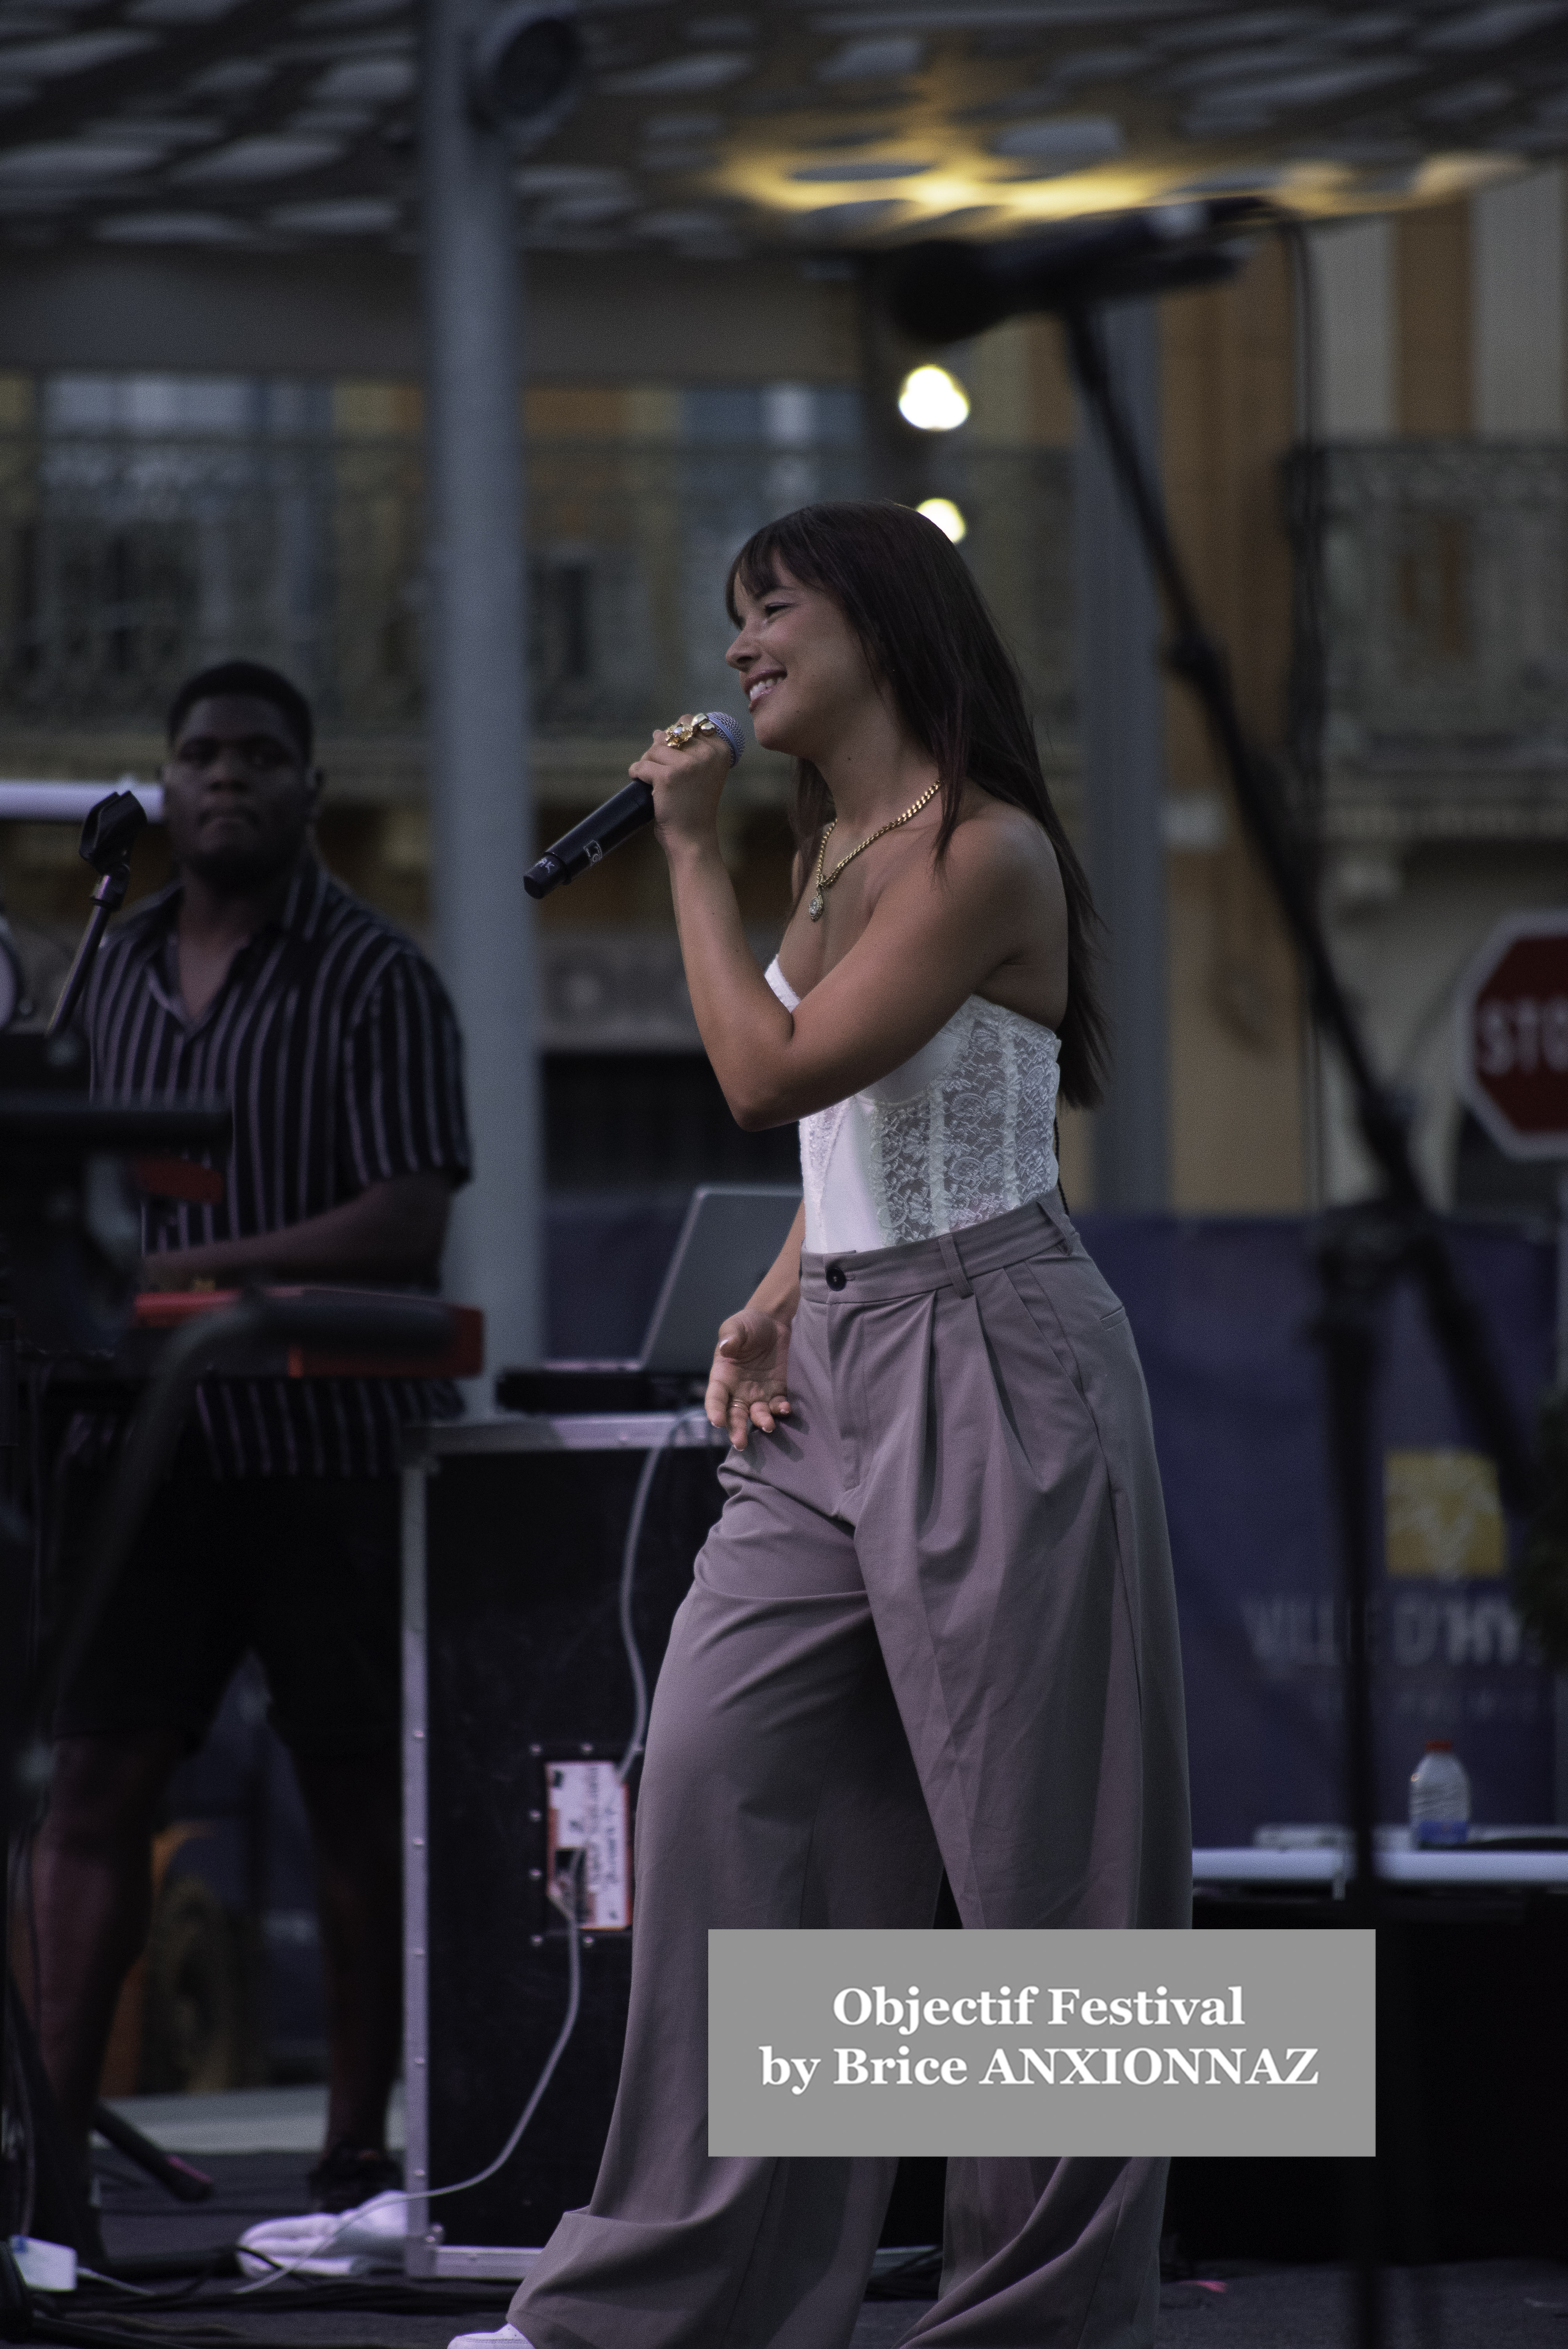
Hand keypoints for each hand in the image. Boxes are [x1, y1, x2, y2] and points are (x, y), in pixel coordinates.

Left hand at [630, 715, 732, 852]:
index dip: (677, 737)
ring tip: (654, 782)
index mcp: (720, 750)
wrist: (692, 837)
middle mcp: (707, 754)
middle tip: (662, 771)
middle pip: (670, 734)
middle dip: (660, 750)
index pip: (690, 722)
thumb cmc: (694, 806)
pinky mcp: (668, 776)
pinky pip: (642, 765)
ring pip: (654, 749)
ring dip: (647, 763)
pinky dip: (637, 774)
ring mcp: (688, 764)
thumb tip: (657, 732)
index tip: (678, 760)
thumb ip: (686, 749)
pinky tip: (644, 785)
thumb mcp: (700, 773)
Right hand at [705, 1306, 792, 1450]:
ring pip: (757, 1416)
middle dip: (736, 1430)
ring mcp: (758, 1394)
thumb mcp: (736, 1326)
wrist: (774, 1321)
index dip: (715, 1411)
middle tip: (740, 1443)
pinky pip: (778, 1407)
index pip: (715, 1398)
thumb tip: (725, 1347)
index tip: (717, 1421)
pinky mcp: (777, 1392)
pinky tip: (785, 1409)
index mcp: (723, 1377)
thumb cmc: (749, 1324)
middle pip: (734, 1416)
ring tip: (767, 1426)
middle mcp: (738, 1391)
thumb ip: (730, 1337)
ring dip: (761, 1422)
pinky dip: (781, 1411)